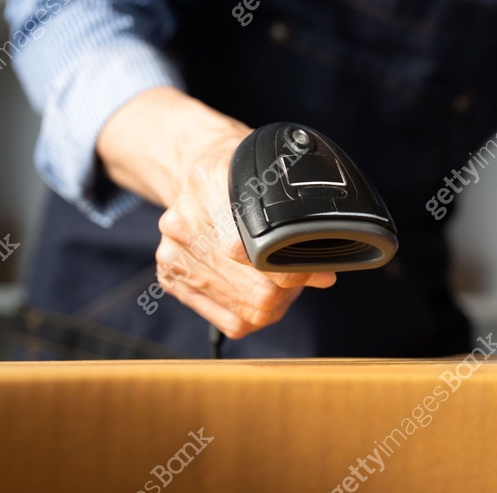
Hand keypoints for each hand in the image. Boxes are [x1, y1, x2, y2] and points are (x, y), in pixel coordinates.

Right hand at [154, 130, 335, 338]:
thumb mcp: (269, 173)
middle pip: (255, 288)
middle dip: (289, 288)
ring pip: (246, 310)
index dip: (291, 268)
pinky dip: (255, 316)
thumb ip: (297, 215)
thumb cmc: (241, 177)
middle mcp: (184, 223)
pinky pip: (229, 322)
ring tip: (283, 284)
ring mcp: (173, 254)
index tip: (320, 270)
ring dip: (276, 304)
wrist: (197, 179)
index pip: (254, 250)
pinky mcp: (172, 279)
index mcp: (208, 186)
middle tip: (302, 275)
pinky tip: (261, 297)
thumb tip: (325, 274)